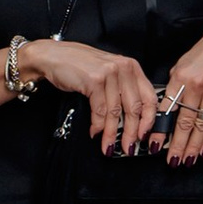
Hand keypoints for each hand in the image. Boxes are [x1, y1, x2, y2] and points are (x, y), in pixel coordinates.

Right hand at [27, 36, 161, 153]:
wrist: (53, 56)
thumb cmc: (80, 65)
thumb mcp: (108, 73)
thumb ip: (122, 91)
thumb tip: (132, 120)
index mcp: (131, 67)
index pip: (149, 97)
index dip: (149, 120)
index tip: (144, 135)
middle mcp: (123, 68)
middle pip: (134, 108)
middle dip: (131, 133)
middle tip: (128, 147)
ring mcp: (109, 73)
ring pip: (115, 112)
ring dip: (111, 133)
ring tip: (109, 145)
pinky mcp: (94, 80)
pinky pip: (99, 110)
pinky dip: (97, 125)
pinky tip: (95, 131)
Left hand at [153, 23, 202, 163]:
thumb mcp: (182, 64)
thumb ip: (174, 87)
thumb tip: (166, 111)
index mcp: (182, 76)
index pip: (168, 109)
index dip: (161, 130)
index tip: (155, 145)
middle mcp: (198, 86)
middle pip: (185, 122)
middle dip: (178, 145)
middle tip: (171, 160)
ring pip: (202, 127)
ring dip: (194, 147)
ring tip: (186, 161)